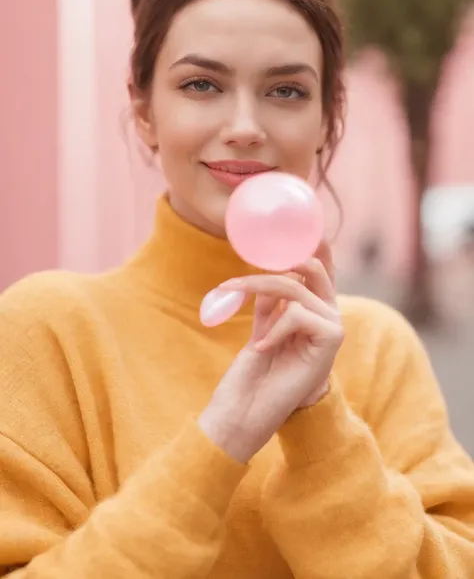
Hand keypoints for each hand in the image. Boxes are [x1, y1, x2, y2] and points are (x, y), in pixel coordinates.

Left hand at [198, 243, 343, 462]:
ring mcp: (334, 327)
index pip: (322, 267)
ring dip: (258, 287)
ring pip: (296, 286)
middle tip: (239, 277)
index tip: (301, 226)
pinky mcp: (331, 339)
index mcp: (314, 310)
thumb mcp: (263, 324)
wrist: (248, 410)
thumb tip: (273, 268)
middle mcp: (329, 314)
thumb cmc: (253, 371)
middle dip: (271, 266)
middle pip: (310, 268)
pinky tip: (261, 347)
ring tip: (233, 297)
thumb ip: (272, 298)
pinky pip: (297, 312)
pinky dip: (273, 327)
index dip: (315, 244)